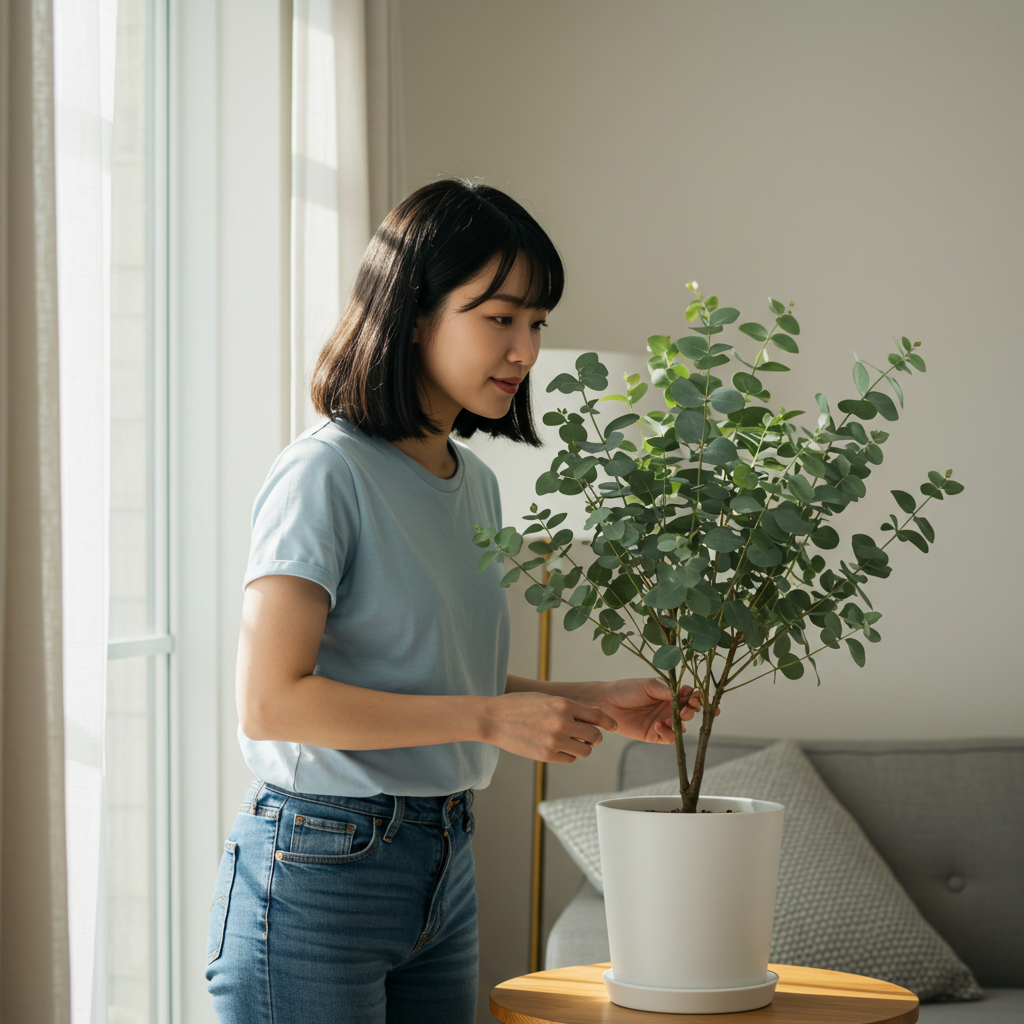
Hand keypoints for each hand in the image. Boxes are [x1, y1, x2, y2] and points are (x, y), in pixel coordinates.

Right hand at [485, 691, 618, 762]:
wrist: (494, 718)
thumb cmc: (519, 705)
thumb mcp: (546, 698)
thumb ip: (567, 707)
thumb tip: (590, 716)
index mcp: (564, 704)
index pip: (598, 715)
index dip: (608, 722)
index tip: (612, 726)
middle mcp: (563, 722)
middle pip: (595, 736)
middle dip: (594, 737)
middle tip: (588, 736)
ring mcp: (555, 740)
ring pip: (585, 751)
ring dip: (582, 748)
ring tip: (571, 742)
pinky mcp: (546, 755)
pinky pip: (570, 759)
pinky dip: (568, 755)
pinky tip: (558, 748)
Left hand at [589, 677, 718, 744]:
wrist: (607, 702)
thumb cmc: (627, 689)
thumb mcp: (649, 685)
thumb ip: (668, 691)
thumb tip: (687, 694)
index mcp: (669, 694)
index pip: (690, 697)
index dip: (699, 699)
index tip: (701, 699)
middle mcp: (668, 708)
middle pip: (689, 712)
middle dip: (692, 710)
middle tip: (687, 708)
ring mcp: (663, 722)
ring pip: (682, 727)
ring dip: (682, 723)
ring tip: (673, 717)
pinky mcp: (654, 734)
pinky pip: (669, 738)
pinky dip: (669, 733)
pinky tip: (659, 725)